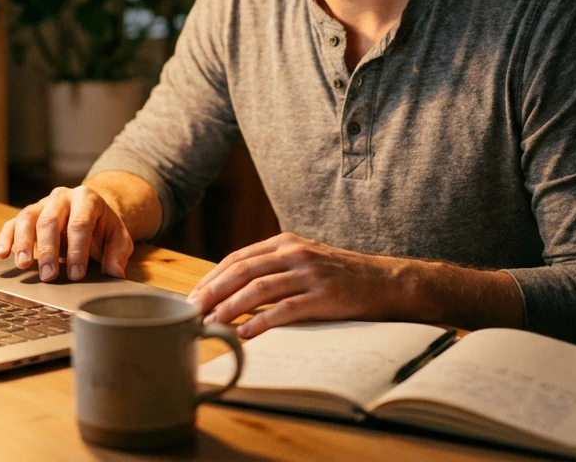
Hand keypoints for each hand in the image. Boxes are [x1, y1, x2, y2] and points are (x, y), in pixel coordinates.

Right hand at [0, 185, 134, 281]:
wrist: (90, 211)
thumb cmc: (103, 227)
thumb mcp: (118, 238)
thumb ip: (118, 254)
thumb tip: (115, 273)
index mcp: (87, 199)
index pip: (80, 224)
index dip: (77, 250)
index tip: (76, 275)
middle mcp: (62, 197)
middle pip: (50, 220)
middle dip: (48, 250)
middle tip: (48, 276)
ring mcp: (42, 204)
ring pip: (28, 218)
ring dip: (23, 243)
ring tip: (22, 265)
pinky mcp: (28, 214)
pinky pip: (12, 223)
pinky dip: (5, 238)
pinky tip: (1, 254)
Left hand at [187, 232, 407, 337]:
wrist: (384, 281)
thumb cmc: (339, 275)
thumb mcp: (303, 261)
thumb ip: (272, 268)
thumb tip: (231, 291)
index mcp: (285, 242)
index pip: (237, 258)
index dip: (211, 277)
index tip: (192, 296)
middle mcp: (294, 253)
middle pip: (242, 270)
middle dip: (212, 291)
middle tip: (191, 310)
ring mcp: (309, 274)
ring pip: (259, 288)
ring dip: (230, 307)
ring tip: (211, 323)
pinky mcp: (324, 296)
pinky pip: (285, 310)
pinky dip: (261, 322)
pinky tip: (245, 334)